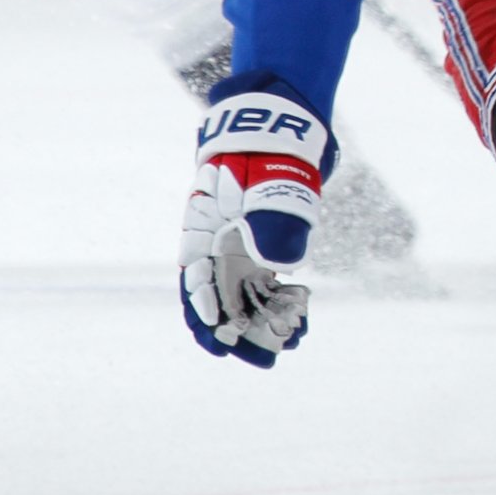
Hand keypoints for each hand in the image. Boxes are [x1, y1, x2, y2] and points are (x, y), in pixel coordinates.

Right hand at [179, 90, 324, 367]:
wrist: (280, 132)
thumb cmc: (269, 156)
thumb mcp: (269, 183)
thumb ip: (272, 221)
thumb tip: (279, 265)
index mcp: (204, 230)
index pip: (197, 280)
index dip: (206, 313)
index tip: (219, 341)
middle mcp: (216, 245)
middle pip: (218, 297)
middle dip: (237, 333)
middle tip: (261, 361)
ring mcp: (238, 249)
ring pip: (244, 295)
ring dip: (260, 325)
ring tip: (282, 352)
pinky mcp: (260, 250)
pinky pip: (266, 285)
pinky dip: (279, 305)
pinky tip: (298, 324)